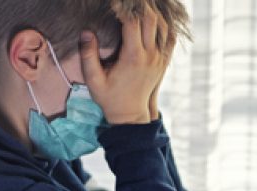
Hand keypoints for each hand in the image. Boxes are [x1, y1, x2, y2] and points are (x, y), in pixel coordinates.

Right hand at [79, 4, 171, 124]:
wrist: (130, 114)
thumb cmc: (109, 97)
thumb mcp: (93, 80)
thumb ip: (88, 56)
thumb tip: (86, 32)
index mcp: (133, 57)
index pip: (132, 23)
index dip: (123, 8)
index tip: (114, 2)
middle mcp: (150, 55)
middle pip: (151, 19)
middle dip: (140, 5)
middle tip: (128, 1)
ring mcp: (160, 58)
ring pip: (163, 26)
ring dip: (152, 12)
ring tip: (140, 5)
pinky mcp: (164, 61)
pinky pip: (170, 37)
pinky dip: (165, 24)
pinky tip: (154, 17)